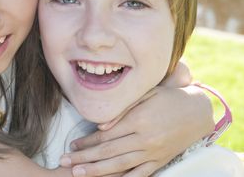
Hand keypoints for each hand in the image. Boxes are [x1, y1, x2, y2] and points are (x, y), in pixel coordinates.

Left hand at [60, 86, 213, 176]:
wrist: (197, 111)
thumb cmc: (167, 98)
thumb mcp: (145, 94)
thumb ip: (122, 108)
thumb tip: (100, 124)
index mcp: (139, 119)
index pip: (106, 134)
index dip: (87, 140)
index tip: (72, 144)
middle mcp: (145, 138)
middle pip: (108, 150)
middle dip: (84, 157)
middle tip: (65, 162)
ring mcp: (153, 152)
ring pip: (120, 164)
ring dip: (97, 170)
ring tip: (78, 174)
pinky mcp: (161, 161)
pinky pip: (141, 174)